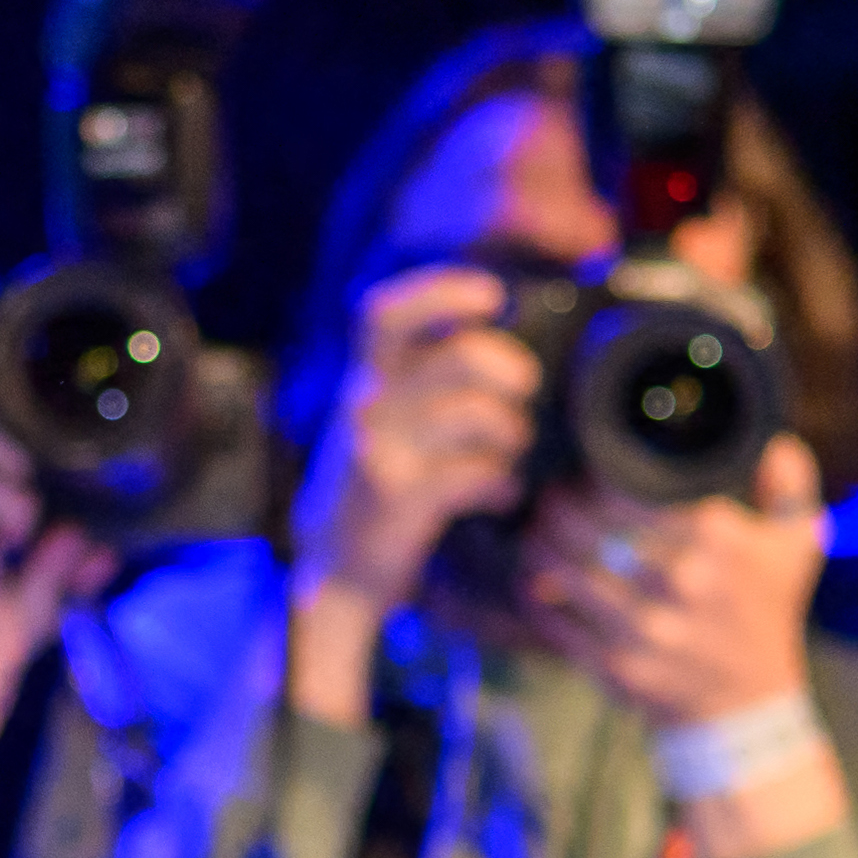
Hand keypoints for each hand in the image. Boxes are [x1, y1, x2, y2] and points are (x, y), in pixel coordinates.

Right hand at [288, 266, 535, 722]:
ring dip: (511, 432)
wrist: (334, 566)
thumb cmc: (379, 478)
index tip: (492, 297)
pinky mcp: (397, 498)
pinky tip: (499, 493)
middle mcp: (367, 404)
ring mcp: (380, 451)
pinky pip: (474, 475)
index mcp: (366, 375)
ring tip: (510, 450)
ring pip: (476, 415)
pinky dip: (501, 483)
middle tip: (523, 386)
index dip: (442, 291)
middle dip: (509, 368)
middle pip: (460, 356)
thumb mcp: (386, 416)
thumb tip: (497, 336)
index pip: (387, 312)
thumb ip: (424, 373)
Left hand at [520, 435, 832, 731]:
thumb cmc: (765, 614)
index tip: (580, 475)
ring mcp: (645, 627)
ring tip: (535, 532)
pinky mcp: (616, 666)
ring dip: (537, 546)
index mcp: (716, 538)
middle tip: (548, 498)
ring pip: (561, 570)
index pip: (626, 488)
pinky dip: (532, 597)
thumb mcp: (798, 547)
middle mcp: (679, 580)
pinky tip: (532, 579)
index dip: (588, 476)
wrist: (747, 707)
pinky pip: (553, 621)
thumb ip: (792, 488)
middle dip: (553, 506)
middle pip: (583, 525)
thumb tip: (778, 445)